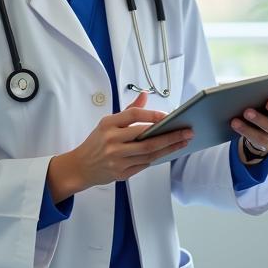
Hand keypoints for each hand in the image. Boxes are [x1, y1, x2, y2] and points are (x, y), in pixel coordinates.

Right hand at [49, 92, 192, 195]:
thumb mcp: (107, 123)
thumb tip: (145, 95)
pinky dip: (158, 157)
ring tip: (184, 141)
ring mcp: (116, 159)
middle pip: (146, 138)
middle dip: (170, 135)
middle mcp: (112, 142)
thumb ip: (128, 110)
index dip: (152, 115)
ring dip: (169, 148)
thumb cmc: (96, 142)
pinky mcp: (121, 173)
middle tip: (187, 131)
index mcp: (108, 125)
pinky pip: (144, 165)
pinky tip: (169, 151)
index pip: (133, 116)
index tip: (168, 116)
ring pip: (149, 154)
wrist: (80, 167)